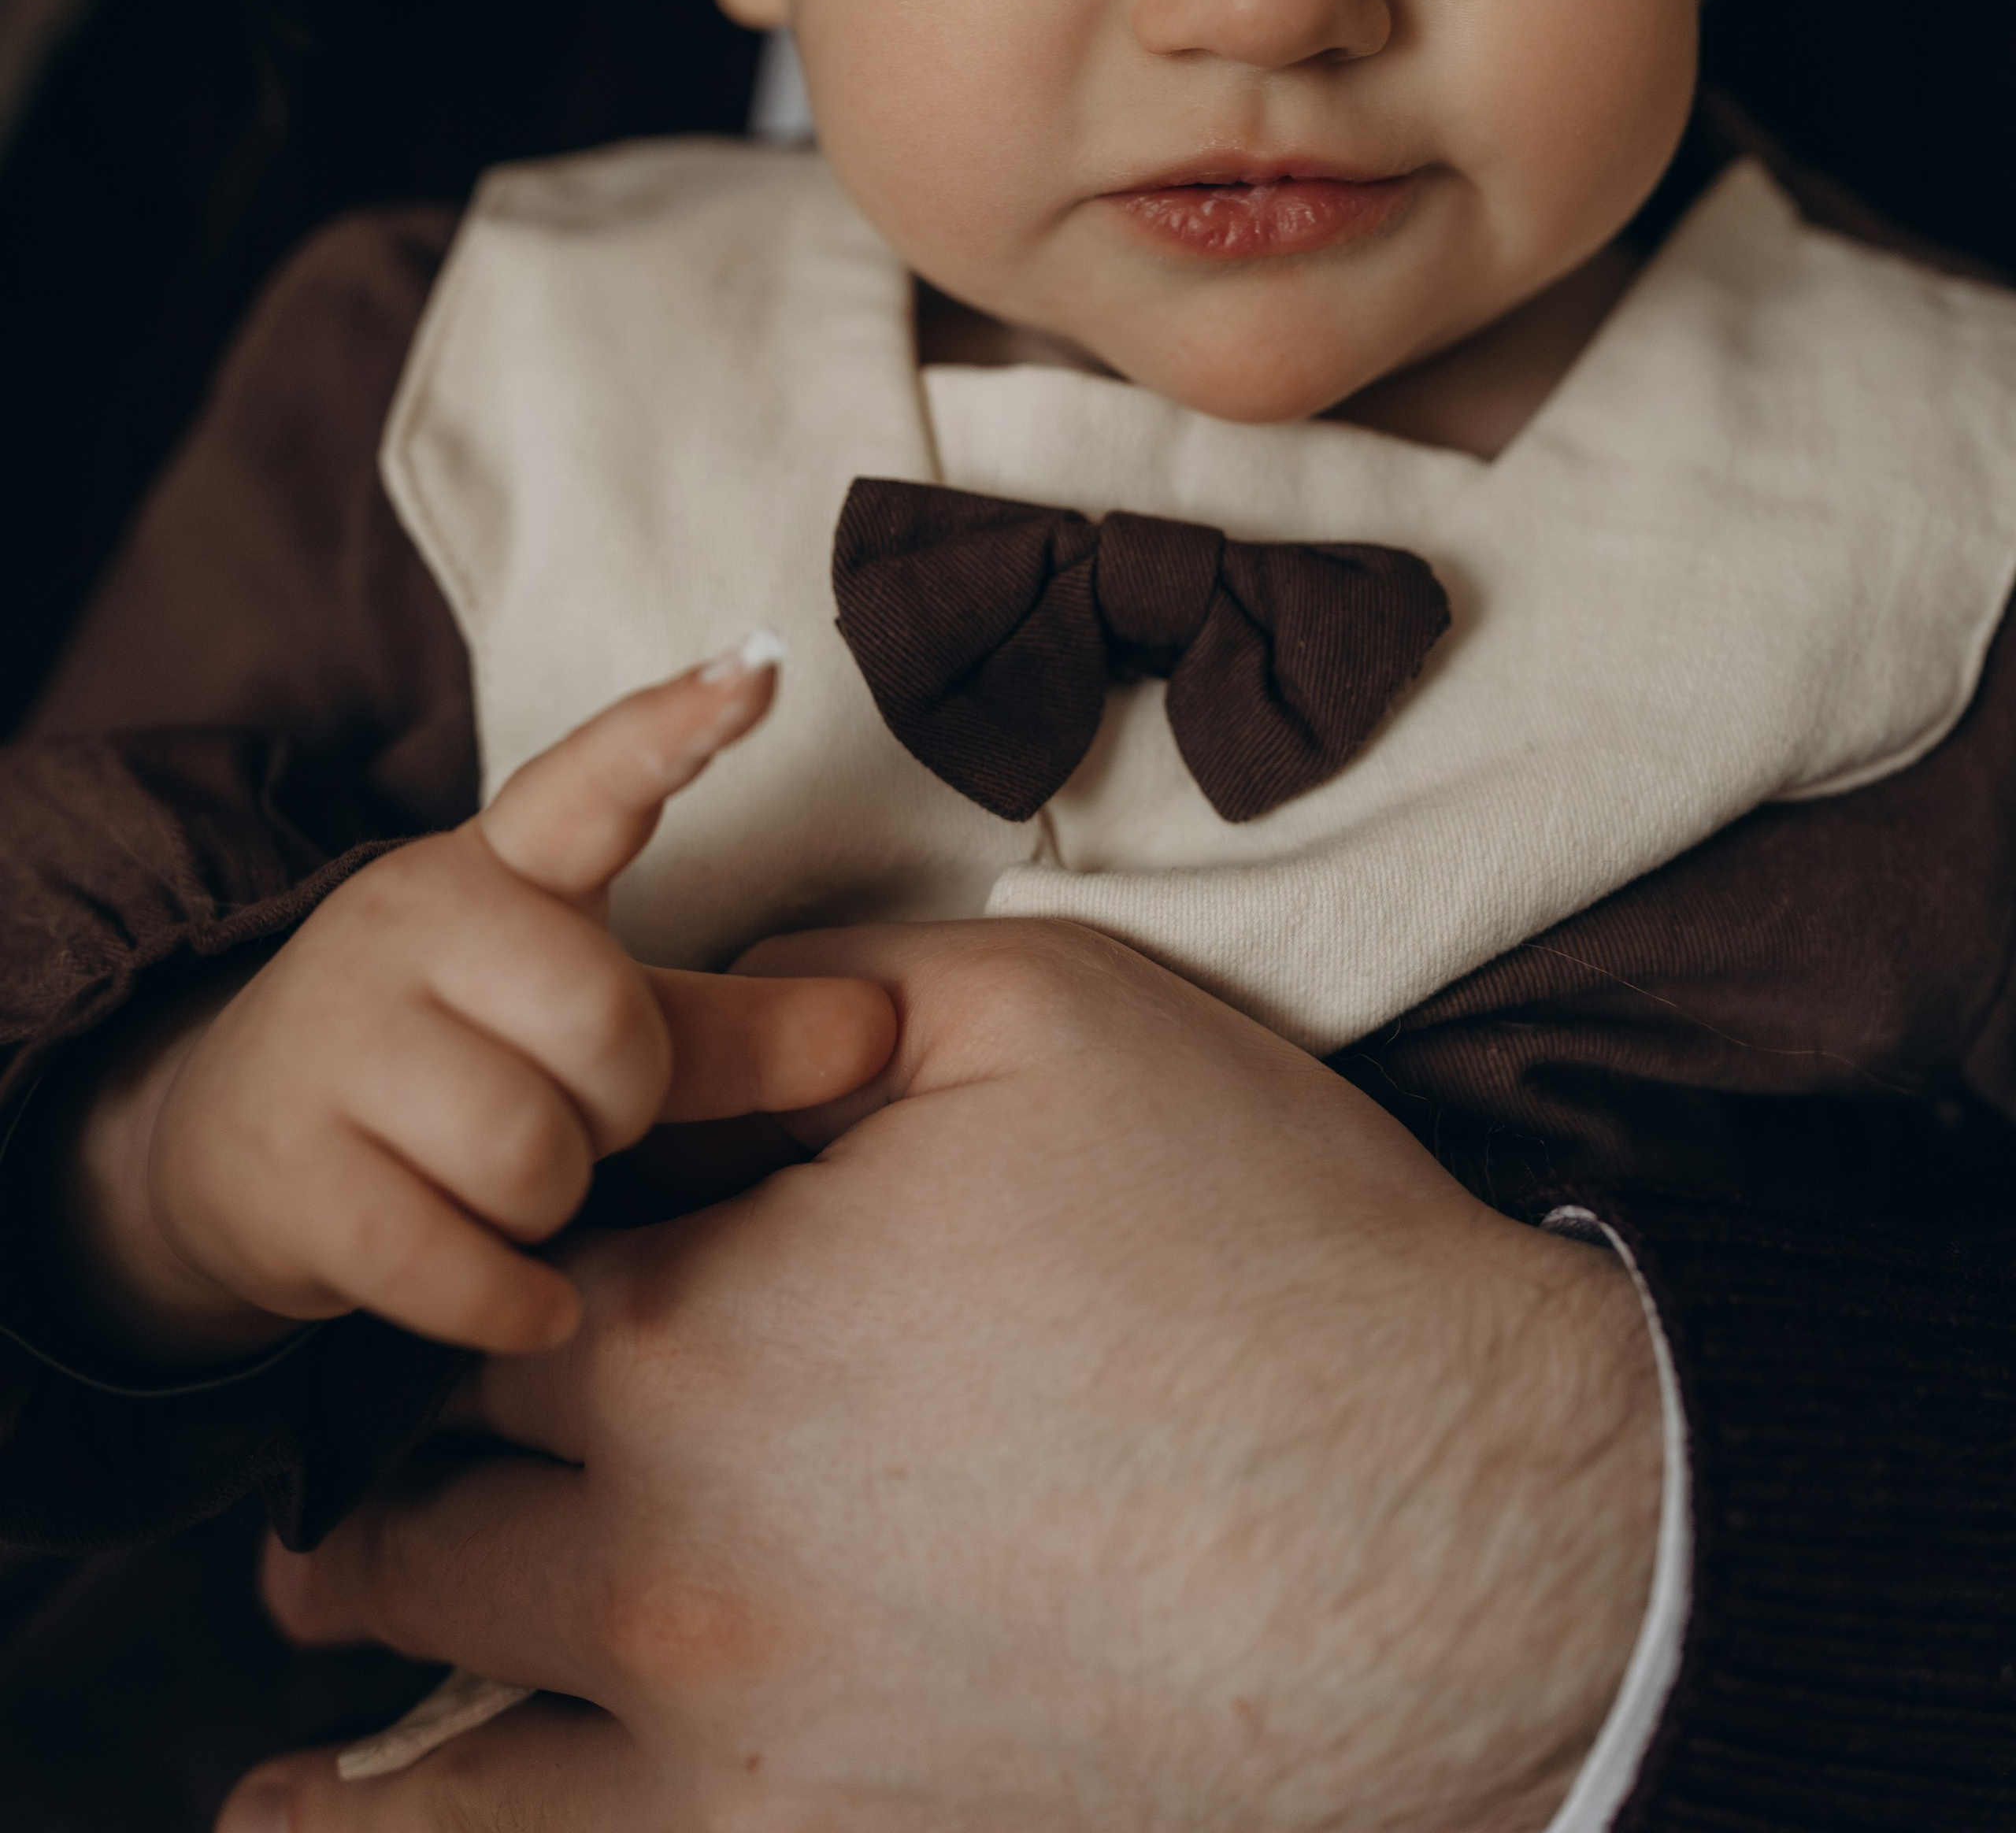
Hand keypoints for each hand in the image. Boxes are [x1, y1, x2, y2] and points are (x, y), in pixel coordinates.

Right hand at [63, 653, 894, 1357]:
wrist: (234, 1146)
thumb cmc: (461, 1063)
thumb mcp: (594, 1020)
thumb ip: (738, 1026)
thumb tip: (885, 1025)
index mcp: (503, 865)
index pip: (594, 779)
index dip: (678, 725)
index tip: (765, 665)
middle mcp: (411, 921)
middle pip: (606, 1027)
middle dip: (618, 1103)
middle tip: (568, 1112)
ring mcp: (337, 1038)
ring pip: (528, 1150)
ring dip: (551, 1201)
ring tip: (513, 1186)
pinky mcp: (291, 1168)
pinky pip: (449, 1259)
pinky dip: (508, 1301)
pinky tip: (524, 1300)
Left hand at [223, 921, 1661, 1832]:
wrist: (1445, 1526)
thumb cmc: (1249, 1235)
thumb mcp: (1033, 1010)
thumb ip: (813, 986)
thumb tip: (686, 1015)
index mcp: (700, 1320)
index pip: (514, 1254)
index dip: (521, 1214)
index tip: (539, 1205)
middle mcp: (666, 1545)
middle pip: (440, 1476)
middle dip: (413, 1420)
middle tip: (403, 1400)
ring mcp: (728, 1726)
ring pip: (438, 1696)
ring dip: (360, 1626)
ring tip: (297, 1604)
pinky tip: (306, 1831)